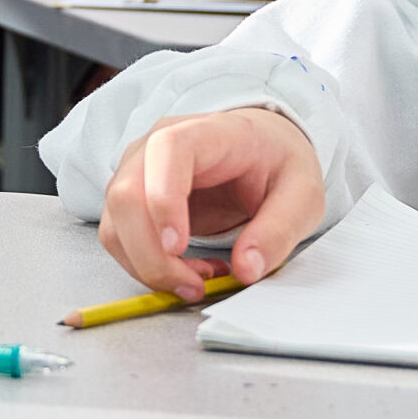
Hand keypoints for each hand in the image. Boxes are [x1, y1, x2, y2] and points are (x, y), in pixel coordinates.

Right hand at [98, 107, 323, 300]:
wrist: (263, 151)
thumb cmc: (278, 164)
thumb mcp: (302, 196)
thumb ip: (279, 231)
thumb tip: (247, 269)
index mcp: (206, 132)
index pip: (166, 150)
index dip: (163, 198)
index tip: (177, 246)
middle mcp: (157, 146)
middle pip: (126, 195)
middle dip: (151, 254)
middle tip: (196, 286)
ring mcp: (138, 170)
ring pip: (115, 223)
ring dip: (148, 265)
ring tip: (199, 279)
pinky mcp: (132, 199)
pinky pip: (118, 238)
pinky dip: (143, 265)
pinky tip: (184, 270)